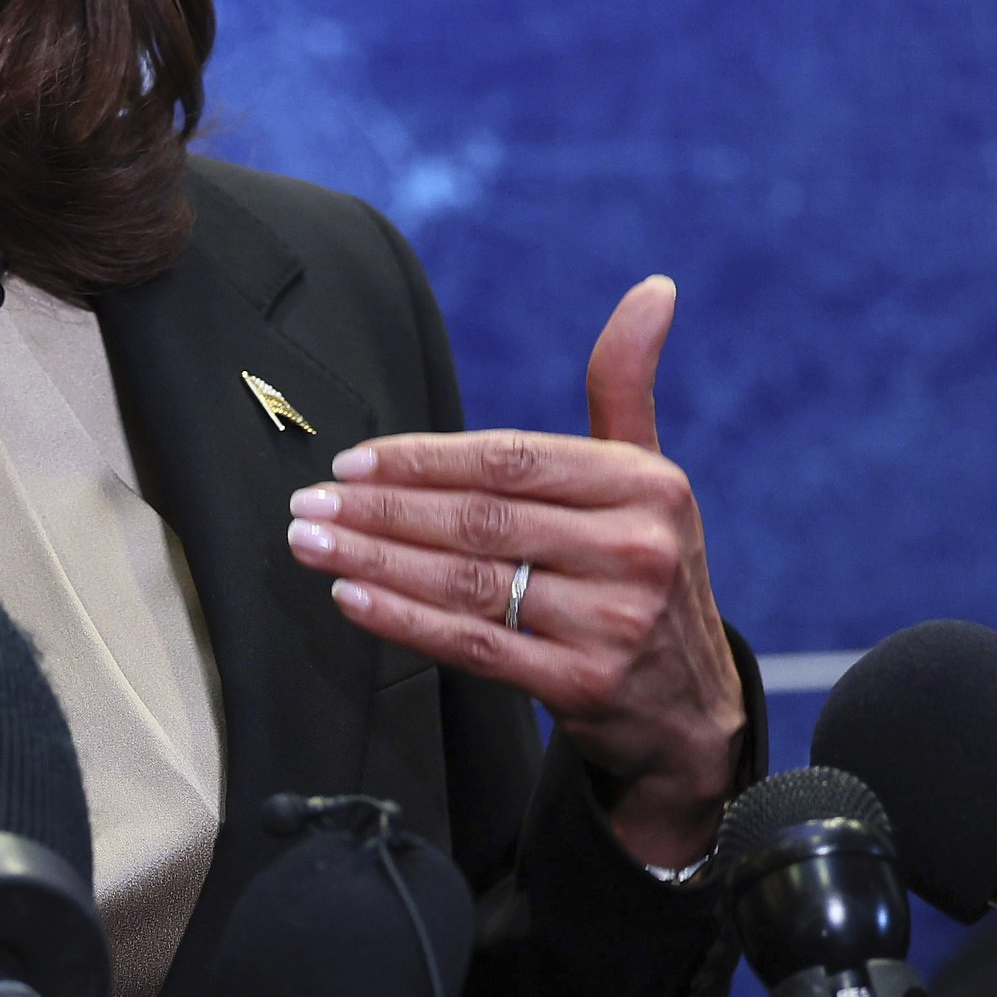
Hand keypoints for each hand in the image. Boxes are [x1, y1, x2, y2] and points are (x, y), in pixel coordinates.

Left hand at [285, 276, 744, 869]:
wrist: (688, 708)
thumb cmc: (646, 570)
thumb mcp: (649, 478)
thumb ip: (626, 387)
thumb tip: (654, 287)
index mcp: (647, 486)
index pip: (511, 461)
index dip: (422, 460)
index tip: (351, 463)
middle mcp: (637, 550)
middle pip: (481, 520)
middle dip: (381, 511)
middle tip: (308, 505)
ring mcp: (613, 622)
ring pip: (468, 582)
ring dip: (375, 561)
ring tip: (311, 544)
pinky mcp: (584, 684)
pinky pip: (475, 646)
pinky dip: (405, 621)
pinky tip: (351, 599)